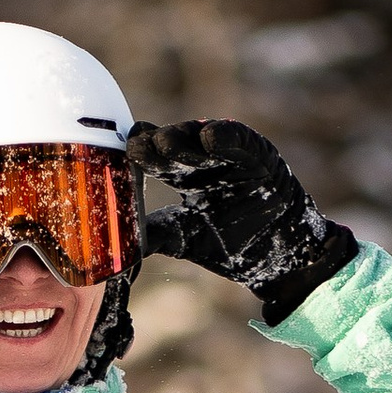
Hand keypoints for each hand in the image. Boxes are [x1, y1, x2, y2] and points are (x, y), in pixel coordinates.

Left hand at [125, 119, 359, 322]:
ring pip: (203, 137)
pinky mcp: (259, 156)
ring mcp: (230, 156)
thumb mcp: (185, 238)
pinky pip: (241, 141)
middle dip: (157, 143)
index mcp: (183, 176)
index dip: (140, 152)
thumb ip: (155, 235)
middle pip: (176, 143)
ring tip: (167, 140)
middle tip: (139, 144)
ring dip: (184, 137)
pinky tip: (210, 137)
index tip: (121, 152)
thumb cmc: (231, 243)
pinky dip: (226, 138)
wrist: (276, 255)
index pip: (156, 158)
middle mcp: (203, 160)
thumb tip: (115, 245)